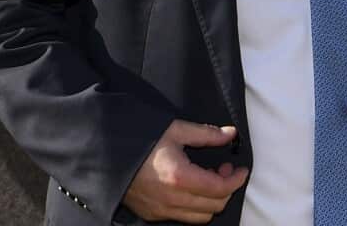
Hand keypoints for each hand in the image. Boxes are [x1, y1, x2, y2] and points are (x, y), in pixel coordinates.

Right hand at [122, 120, 248, 223]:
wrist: (105, 154)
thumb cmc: (140, 140)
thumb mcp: (175, 130)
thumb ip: (206, 134)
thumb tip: (230, 134)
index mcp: (179, 177)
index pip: (220, 189)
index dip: (236, 180)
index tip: (241, 169)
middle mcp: (171, 200)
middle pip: (214, 206)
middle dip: (226, 189)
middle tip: (223, 169)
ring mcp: (160, 210)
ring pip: (200, 217)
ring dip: (211, 200)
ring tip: (207, 177)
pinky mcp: (151, 215)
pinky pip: (182, 218)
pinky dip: (194, 206)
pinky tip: (191, 186)